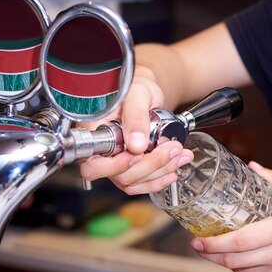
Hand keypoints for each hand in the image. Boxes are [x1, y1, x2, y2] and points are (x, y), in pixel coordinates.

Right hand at [78, 65, 192, 194]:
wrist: (145, 94)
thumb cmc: (134, 88)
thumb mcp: (137, 96)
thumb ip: (135, 117)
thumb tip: (136, 144)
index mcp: (94, 133)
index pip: (92, 162)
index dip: (113, 166)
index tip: (137, 155)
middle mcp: (102, 151)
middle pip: (118, 175)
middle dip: (150, 165)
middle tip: (172, 148)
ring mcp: (115, 162)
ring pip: (133, 181)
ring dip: (160, 171)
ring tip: (179, 154)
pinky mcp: (129, 167)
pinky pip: (141, 183)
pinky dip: (159, 179)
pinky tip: (173, 170)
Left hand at [190, 161, 271, 271]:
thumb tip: (252, 167)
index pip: (238, 242)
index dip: (213, 244)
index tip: (197, 240)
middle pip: (233, 262)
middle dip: (212, 255)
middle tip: (200, 246)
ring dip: (229, 263)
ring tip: (222, 251)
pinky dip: (250, 269)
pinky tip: (252, 258)